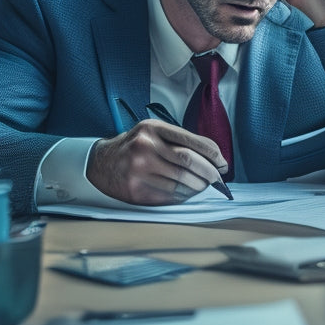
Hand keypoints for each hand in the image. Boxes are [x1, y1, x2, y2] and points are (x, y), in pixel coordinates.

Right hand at [86, 119, 227, 204]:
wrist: (101, 163)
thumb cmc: (135, 146)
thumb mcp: (154, 132)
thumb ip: (181, 140)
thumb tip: (214, 157)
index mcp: (153, 129)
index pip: (192, 142)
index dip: (213, 154)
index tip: (223, 163)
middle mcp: (145, 147)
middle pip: (188, 162)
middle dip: (209, 172)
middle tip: (218, 178)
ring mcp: (138, 170)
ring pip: (181, 182)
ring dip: (198, 186)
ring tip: (203, 185)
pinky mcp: (136, 190)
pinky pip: (169, 196)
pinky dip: (184, 196)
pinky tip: (188, 192)